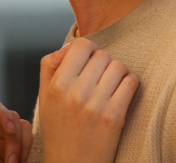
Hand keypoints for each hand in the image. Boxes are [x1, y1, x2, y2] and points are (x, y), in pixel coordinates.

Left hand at [0, 100, 32, 162]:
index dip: (3, 114)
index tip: (9, 130)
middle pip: (10, 115)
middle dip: (14, 137)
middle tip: (12, 159)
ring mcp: (7, 139)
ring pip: (22, 125)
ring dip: (21, 146)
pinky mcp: (19, 148)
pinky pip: (29, 136)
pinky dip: (26, 149)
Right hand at [39, 39, 138, 162]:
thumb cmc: (59, 131)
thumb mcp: (44, 97)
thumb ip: (50, 66)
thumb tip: (70, 46)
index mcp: (57, 84)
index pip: (81, 45)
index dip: (88, 50)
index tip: (89, 62)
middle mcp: (75, 92)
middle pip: (102, 54)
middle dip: (103, 63)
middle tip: (99, 78)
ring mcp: (96, 104)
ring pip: (118, 66)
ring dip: (118, 73)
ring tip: (110, 86)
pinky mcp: (114, 116)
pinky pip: (131, 82)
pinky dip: (129, 85)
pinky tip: (121, 95)